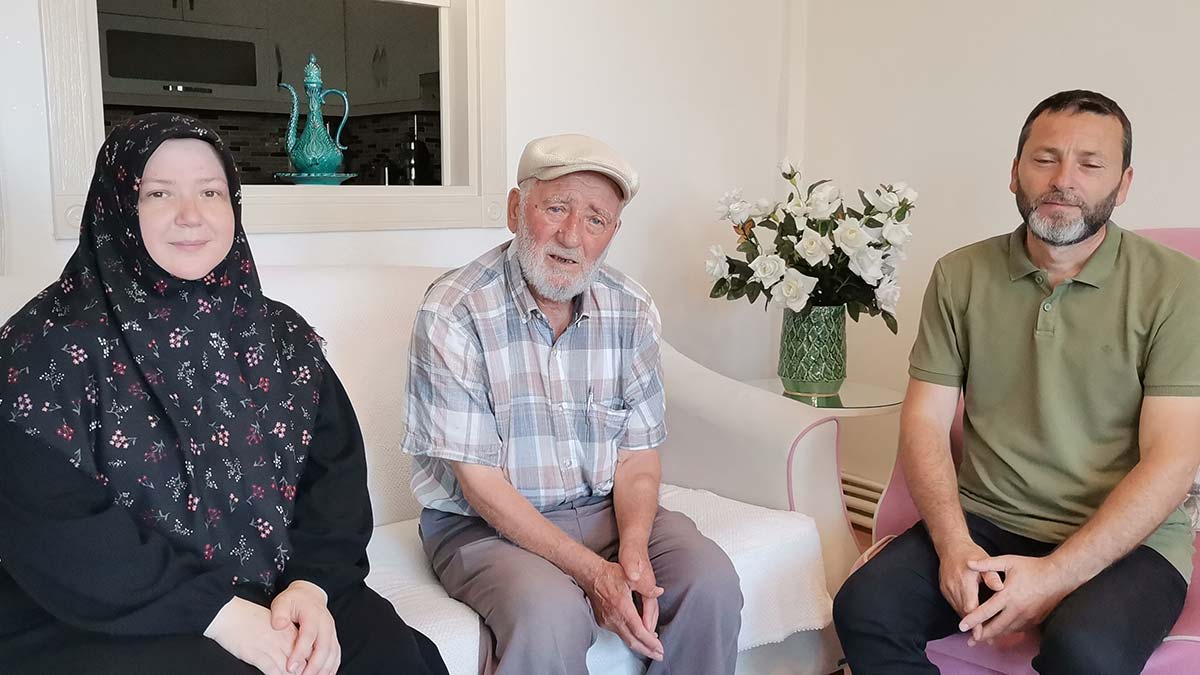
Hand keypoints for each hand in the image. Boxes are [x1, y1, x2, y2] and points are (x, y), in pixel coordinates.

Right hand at [205, 596, 301, 674]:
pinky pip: (271, 670)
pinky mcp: (255, 654)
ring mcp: (270, 646)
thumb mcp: (275, 626)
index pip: (308, 651)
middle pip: (301, 662)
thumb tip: (295, 656)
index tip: (308, 671)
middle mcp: (283, 639)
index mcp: (290, 631)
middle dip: (302, 672)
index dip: (309, 665)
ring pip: (288, 669)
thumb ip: (287, 638)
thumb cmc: (250, 619)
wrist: (229, 613)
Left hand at [270, 581, 340, 674]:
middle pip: (324, 647)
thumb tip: (278, 625)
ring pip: (332, 653)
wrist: (309, 596)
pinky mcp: (333, 639)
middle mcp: (326, 624)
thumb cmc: (294, 601)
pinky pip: (336, 655)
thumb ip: (280, 613)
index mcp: (313, 615)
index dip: (300, 652)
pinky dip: (331, 667)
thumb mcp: (282, 602)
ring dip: (324, 669)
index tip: (290, 667)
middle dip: (314, 666)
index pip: (308, 635)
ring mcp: (331, 632)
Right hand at [583, 559, 663, 660]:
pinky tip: (636, 637)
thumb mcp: (631, 576)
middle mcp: (614, 618)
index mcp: (623, 607)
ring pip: (625, 639)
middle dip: (647, 650)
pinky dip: (629, 638)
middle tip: (659, 655)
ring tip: (651, 648)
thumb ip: (646, 586)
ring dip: (639, 645)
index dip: (650, 642)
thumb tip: (659, 591)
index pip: (639, 631)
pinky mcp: (603, 622)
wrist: (591, 575)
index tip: (659, 648)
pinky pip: (618, 633)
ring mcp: (608, 621)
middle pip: (633, 641)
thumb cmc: (610, 574)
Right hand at [936, 538, 1004, 642]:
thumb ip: (992, 575)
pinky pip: (954, 605)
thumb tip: (1000, 587)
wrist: (950, 545)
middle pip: (963, 612)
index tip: (981, 635)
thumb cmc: (971, 553)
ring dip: (967, 620)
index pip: (970, 607)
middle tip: (984, 638)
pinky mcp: (944, 590)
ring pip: (958, 610)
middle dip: (973, 626)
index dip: (976, 622)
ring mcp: (947, 589)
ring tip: (979, 632)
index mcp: (965, 581)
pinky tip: (971, 617)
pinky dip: (962, 612)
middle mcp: (953, 587)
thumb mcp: (984, 559)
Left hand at [958, 554, 1073, 644]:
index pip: (986, 611)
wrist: (1059, 576)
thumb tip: (968, 563)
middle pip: (996, 627)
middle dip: (981, 635)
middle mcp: (1017, 609)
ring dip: (994, 636)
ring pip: (1007, 631)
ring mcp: (1027, 617)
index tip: (961, 626)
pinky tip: (1001, 633)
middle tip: (970, 640)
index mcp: (1008, 595)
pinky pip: (1018, 629)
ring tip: (983, 639)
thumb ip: (987, 564)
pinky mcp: (1035, 620)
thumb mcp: (1008, 561)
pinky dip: (1007, 632)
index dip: (972, 619)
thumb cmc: (1032, 567)